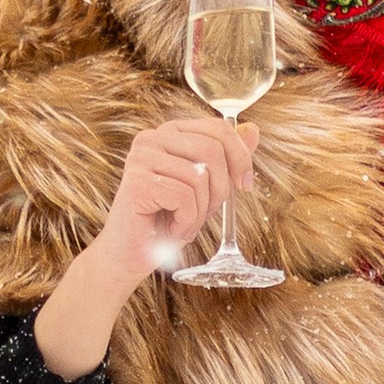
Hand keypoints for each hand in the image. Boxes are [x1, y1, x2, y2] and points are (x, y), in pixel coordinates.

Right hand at [34, 115, 258, 377]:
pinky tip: (172, 228)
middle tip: (205, 211)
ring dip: (200, 210)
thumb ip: (227, 159)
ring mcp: (142, 157)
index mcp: (170, 133)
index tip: (244, 185)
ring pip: (199, 176)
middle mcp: (152, 138)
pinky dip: (187, 220)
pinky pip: (184, 196)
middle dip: (220, 189)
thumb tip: (252, 129)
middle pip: (212, 150)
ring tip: (182, 222)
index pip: (218, 128)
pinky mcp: (138, 181)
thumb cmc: (167, 221)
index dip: (240, 157)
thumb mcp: (206, 188)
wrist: (131, 255)